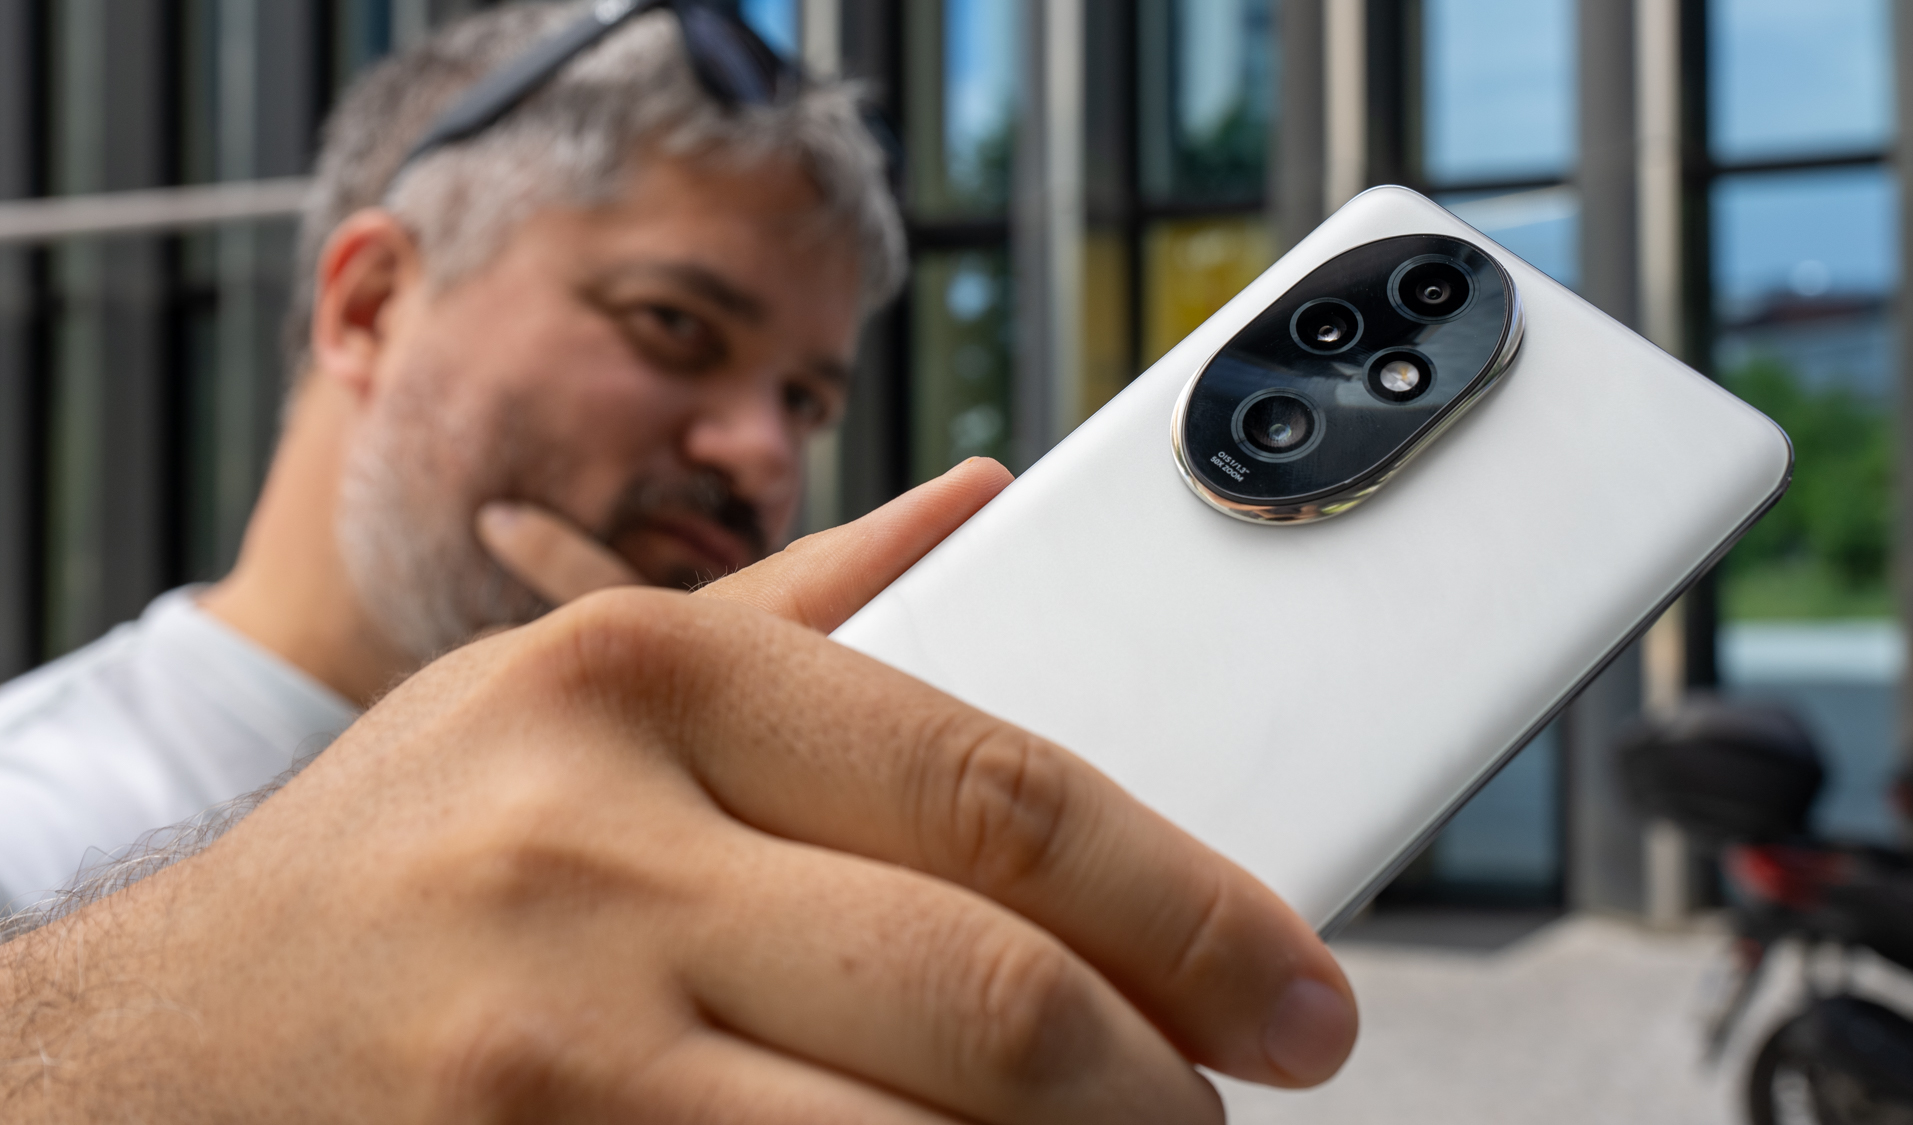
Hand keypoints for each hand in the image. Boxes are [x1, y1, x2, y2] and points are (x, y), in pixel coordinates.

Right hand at [2, 463, 1355, 1122]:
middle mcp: (595, 852)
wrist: (148, 1058)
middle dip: (1158, 1088)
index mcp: (646, 682)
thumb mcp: (574, 688)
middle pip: (995, 998)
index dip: (1195, 909)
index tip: (1303, 992)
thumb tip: (986, 505)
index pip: (1006, 797)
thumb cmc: (405, 855)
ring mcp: (553, 1050)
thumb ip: (800, 608)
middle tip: (1224, 1108)